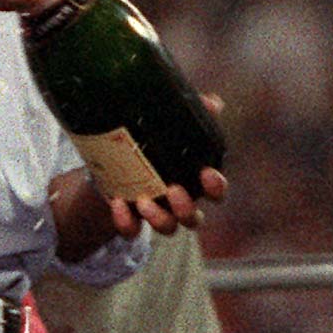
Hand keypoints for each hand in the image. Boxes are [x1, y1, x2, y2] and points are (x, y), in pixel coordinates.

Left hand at [103, 94, 227, 237]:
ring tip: (143, 201)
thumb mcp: (169, 124)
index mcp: (194, 181)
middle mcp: (180, 202)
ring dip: (159, 219)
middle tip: (173, 190)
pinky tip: (117, 203)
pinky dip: (126, 223)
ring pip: (168, 228)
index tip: (207, 173)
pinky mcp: (132, 217)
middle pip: (194, 218)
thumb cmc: (153, 140)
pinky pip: (133, 230)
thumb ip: (191, 114)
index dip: (216, 187)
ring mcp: (156, 212)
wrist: (116, 158)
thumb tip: (213, 102)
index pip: (216, 191)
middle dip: (186, 208)